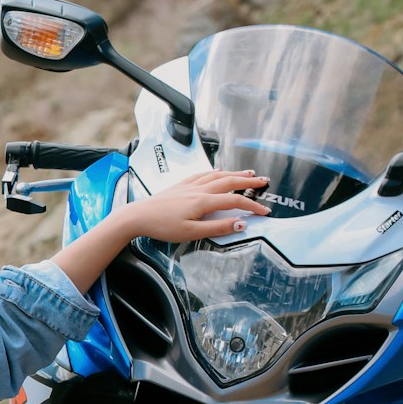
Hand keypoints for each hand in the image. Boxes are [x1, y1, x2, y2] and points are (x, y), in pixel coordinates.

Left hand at [122, 169, 270, 243]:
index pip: (235, 202)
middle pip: (230, 182)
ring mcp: (190, 185)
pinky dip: (215, 172)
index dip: (252, 206)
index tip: (265, 211)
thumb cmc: (162, 226)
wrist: (138, 216)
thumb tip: (240, 224)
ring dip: (235, 173)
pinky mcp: (181, 185)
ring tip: (248, 173)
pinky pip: (203, 174)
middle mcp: (199, 189)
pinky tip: (218, 170)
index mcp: (203, 202)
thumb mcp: (191, 233)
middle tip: (264, 181)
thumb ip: (217, 228)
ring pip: (218, 175)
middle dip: (249, 181)